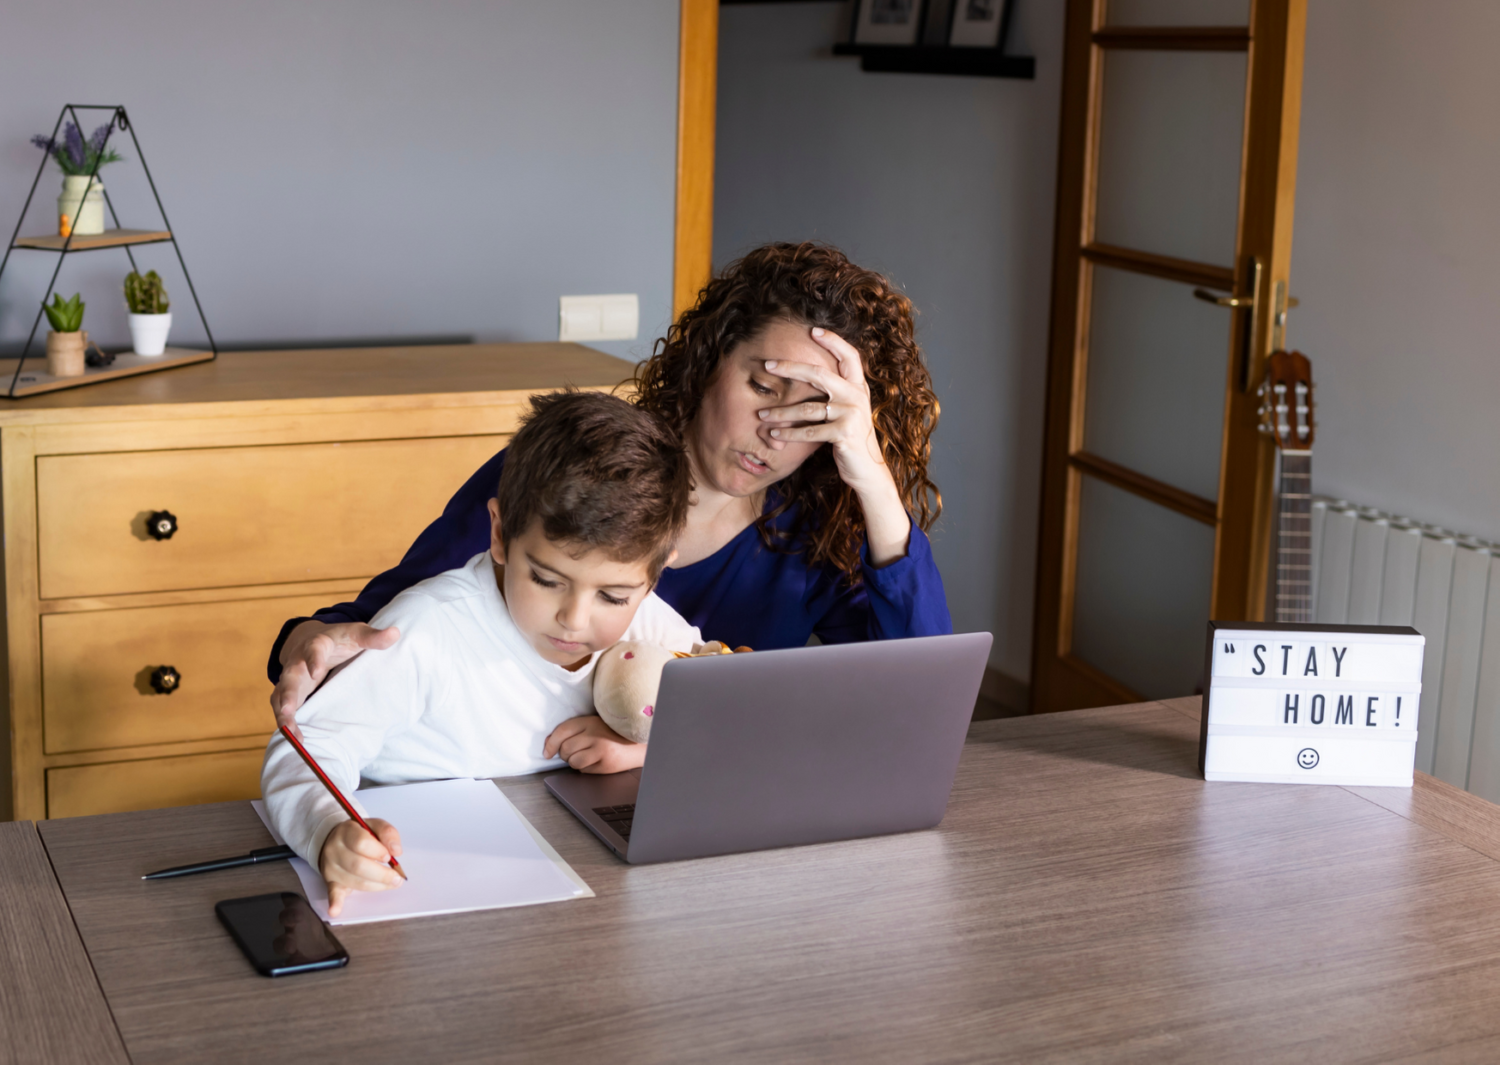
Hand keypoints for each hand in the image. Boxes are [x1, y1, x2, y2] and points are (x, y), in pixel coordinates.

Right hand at [272, 620, 400, 734]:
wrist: (311, 640)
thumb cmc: (339, 639)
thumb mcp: (356, 634)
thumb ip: (373, 637)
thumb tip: (396, 633)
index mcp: (317, 645)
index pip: (314, 650)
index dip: (314, 660)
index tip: (316, 672)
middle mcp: (298, 662)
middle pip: (289, 677)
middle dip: (288, 694)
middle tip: (288, 710)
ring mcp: (291, 679)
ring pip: (281, 697)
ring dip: (283, 715)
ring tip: (290, 734)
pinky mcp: (290, 694)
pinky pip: (283, 709)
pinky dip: (288, 724)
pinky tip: (296, 741)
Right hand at [319, 817, 402, 917]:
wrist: (334, 840)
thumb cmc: (359, 834)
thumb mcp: (374, 825)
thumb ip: (387, 833)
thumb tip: (396, 851)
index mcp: (346, 832)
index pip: (361, 843)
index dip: (378, 852)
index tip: (388, 857)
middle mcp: (334, 850)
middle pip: (358, 866)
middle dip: (382, 874)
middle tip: (397, 878)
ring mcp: (331, 867)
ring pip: (355, 881)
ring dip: (376, 885)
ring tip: (391, 883)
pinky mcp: (330, 881)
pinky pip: (332, 892)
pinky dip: (334, 902)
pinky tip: (335, 910)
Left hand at [544, 716, 644, 773]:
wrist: (638, 743)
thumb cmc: (612, 733)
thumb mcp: (592, 725)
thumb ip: (572, 731)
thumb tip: (548, 745)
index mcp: (590, 721)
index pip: (562, 731)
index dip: (550, 743)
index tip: (547, 752)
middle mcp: (595, 734)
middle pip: (565, 749)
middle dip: (565, 754)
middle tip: (574, 752)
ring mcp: (601, 750)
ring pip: (573, 761)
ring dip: (574, 762)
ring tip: (585, 757)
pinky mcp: (606, 764)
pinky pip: (584, 770)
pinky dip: (585, 768)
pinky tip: (594, 761)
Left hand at [759, 327, 910, 564]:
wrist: (868, 471)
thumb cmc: (851, 439)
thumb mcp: (849, 411)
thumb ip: (837, 393)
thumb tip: (811, 374)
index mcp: (858, 387)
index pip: (850, 356)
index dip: (833, 341)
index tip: (813, 330)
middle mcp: (857, 396)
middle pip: (819, 374)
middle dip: (790, 368)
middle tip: (767, 364)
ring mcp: (852, 414)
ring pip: (808, 408)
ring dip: (781, 411)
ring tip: (762, 415)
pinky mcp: (844, 433)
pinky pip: (810, 431)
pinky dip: (789, 433)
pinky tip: (774, 434)